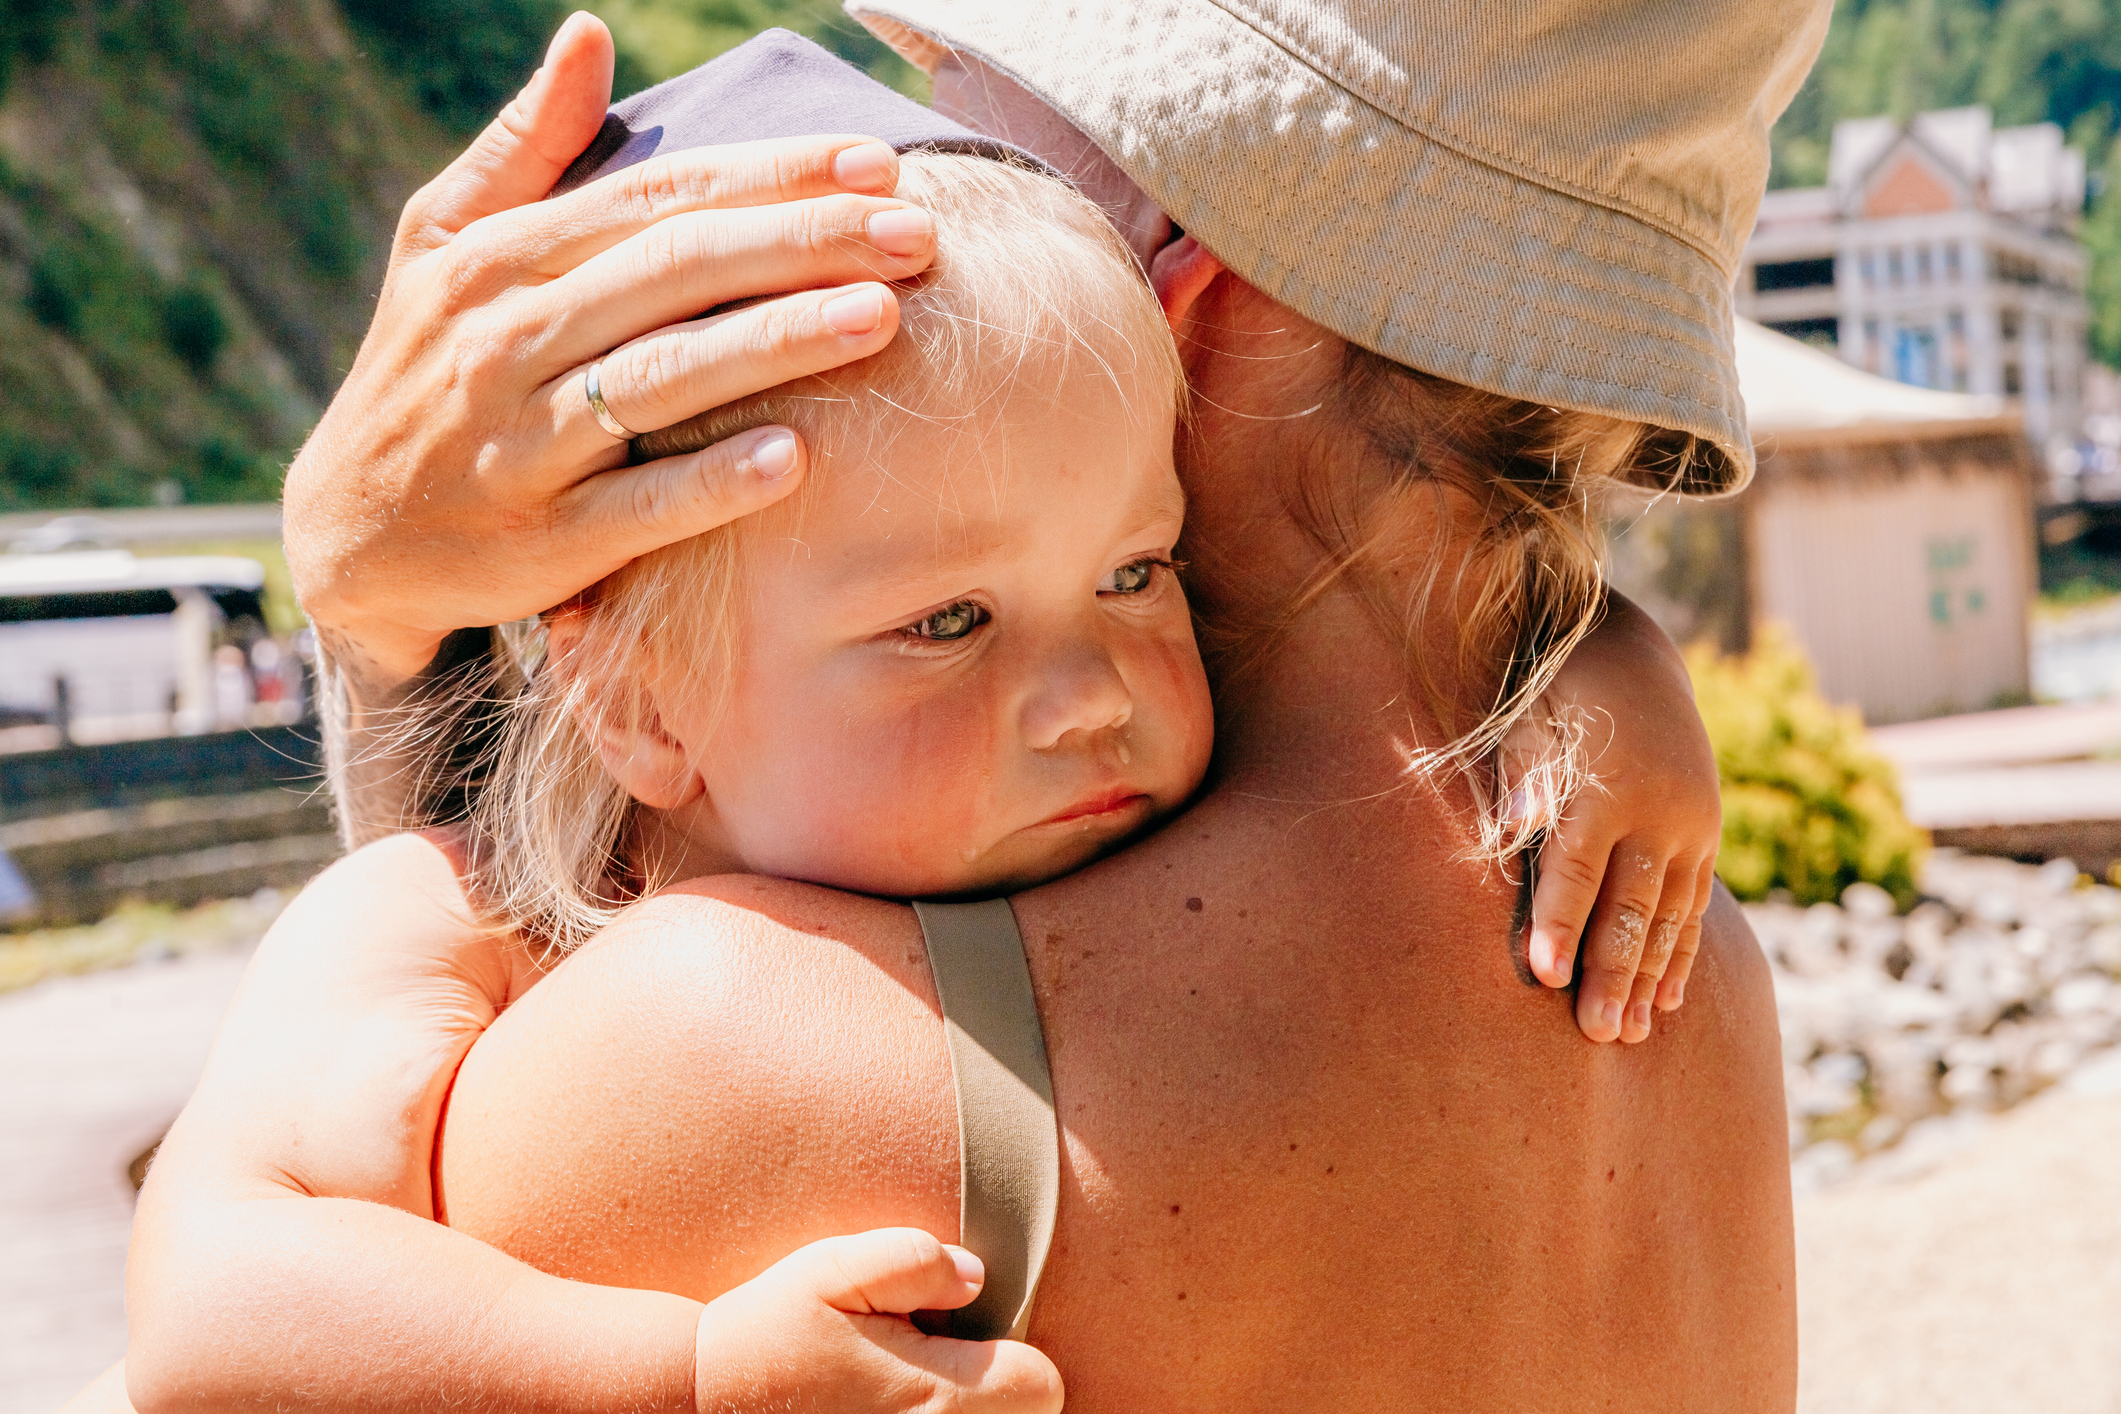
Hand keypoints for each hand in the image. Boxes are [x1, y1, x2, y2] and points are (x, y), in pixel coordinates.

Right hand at [283, 13, 939, 691]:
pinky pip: (635, 507)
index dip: (770, 176)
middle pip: (675, 273)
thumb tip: (589, 31)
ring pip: (662, 379)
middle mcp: (507, 338)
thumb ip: (525, 146)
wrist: (349, 534)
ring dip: (776, 344)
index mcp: (500, 259)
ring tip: (881, 317)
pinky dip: (710, 482)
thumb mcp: (443, 244)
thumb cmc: (428, 368)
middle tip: (917, 234)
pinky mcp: (538, 542)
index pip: (657, 199)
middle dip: (803, 245)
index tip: (877, 164)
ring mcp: (522, 443)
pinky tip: (794, 458)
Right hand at [695, 1229, 1063, 1413]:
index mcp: (936, 1400)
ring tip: (906, 1396)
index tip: (966, 1345)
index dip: (1016, 1359)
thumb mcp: (831, 1269)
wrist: (697, 1403)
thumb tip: (976, 1278)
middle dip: (998, 1393)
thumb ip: (913, 1260)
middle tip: (935, 1368)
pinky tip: (887, 1412)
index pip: (1043, 1386)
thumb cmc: (768, 1333)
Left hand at [1509, 596, 1720, 1043]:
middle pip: (1629, 908)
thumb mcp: (1527, 724)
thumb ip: (1522, 780)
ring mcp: (1690, 826)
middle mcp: (1659, 812)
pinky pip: (1693, 905)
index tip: (1544, 975)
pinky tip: (1667, 1000)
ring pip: (1668, 916)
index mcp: (1606, 786)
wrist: (1632, 656)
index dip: (1559, 923)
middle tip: (1596, 1036)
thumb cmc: (1555, 697)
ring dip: (1647, 978)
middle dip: (1610, 974)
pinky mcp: (1705, 834)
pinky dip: (1679, 954)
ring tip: (1629, 1035)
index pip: (1578, 869)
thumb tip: (1515, 830)